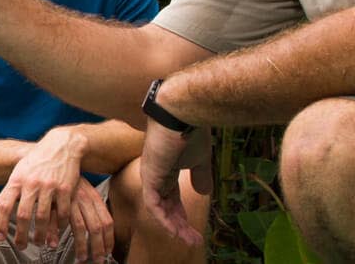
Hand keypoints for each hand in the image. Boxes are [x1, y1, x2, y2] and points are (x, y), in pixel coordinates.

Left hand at [0, 128, 110, 261]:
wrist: (61, 146)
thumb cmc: (36, 162)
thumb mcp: (18, 174)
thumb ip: (5, 194)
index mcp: (17, 180)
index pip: (5, 205)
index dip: (1, 223)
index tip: (0, 238)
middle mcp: (32, 183)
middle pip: (24, 215)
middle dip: (22, 235)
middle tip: (21, 246)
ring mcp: (49, 186)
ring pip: (44, 216)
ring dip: (42, 234)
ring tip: (40, 243)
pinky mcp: (65, 188)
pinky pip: (62, 212)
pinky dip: (60, 224)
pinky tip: (58, 230)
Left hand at [140, 122, 212, 246]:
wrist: (182, 113)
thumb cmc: (191, 130)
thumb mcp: (200, 158)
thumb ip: (200, 175)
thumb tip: (204, 192)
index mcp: (167, 169)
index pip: (172, 198)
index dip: (182, 214)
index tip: (194, 228)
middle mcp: (157, 174)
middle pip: (166, 206)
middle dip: (179, 225)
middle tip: (193, 240)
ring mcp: (151, 175)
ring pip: (159, 209)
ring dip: (174, 226)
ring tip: (188, 240)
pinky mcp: (150, 176)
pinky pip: (154, 204)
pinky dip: (164, 219)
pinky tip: (176, 230)